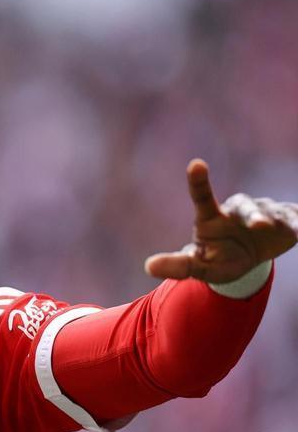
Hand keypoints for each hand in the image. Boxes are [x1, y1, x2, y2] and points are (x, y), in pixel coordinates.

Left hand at [144, 159, 297, 283]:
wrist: (246, 262)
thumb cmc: (218, 260)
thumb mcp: (199, 267)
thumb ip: (178, 266)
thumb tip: (148, 266)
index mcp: (211, 219)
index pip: (202, 197)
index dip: (199, 182)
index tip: (197, 164)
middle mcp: (236, 211)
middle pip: (244, 205)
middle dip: (252, 213)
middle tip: (258, 225)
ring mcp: (263, 213)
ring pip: (270, 210)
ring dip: (276, 218)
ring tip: (277, 228)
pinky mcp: (285, 220)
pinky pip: (294, 217)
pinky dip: (297, 221)